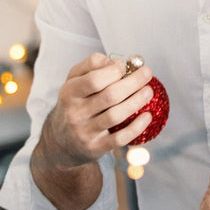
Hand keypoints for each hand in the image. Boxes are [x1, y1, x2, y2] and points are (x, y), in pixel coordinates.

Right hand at [41, 52, 155, 166]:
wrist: (60, 141)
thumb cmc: (73, 104)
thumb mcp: (73, 81)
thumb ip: (91, 65)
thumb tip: (116, 62)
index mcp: (69, 92)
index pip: (94, 79)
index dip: (114, 70)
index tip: (126, 66)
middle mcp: (75, 113)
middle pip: (109, 96)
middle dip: (133, 83)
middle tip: (147, 73)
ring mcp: (85, 132)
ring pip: (116, 116)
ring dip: (137, 102)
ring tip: (149, 91)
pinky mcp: (96, 147)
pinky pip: (120, 138)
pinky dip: (137, 127)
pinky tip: (147, 116)